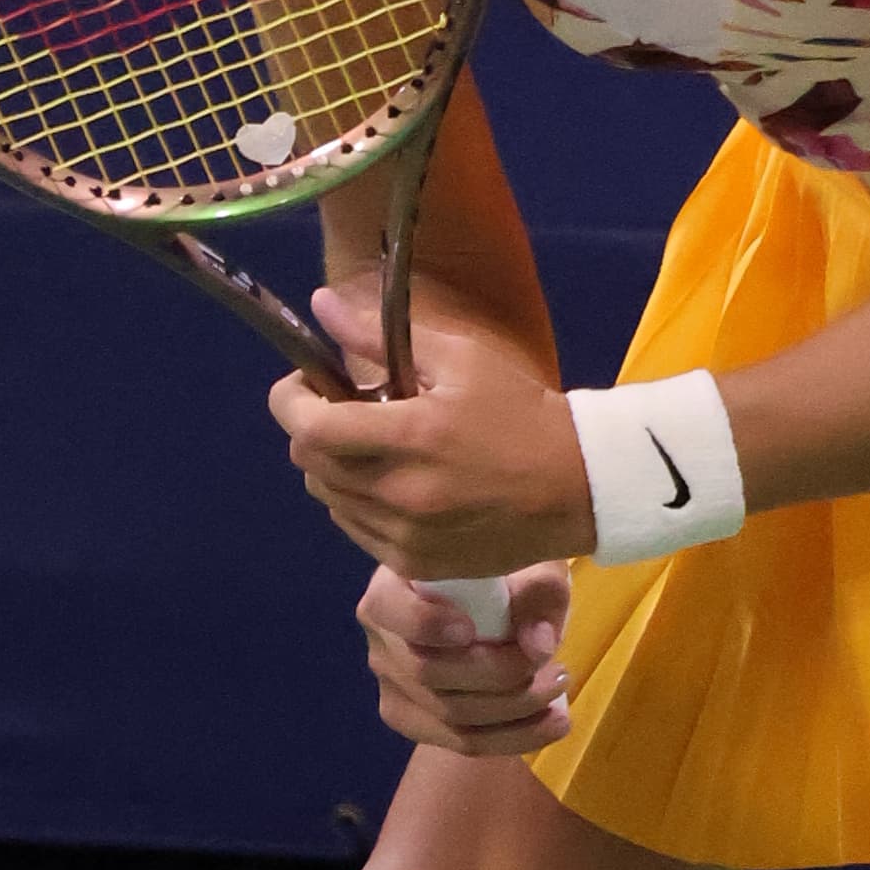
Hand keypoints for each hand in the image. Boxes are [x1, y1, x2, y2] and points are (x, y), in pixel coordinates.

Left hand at [270, 310, 593, 582]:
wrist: (579, 487)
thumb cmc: (520, 412)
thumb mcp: (459, 358)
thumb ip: (380, 335)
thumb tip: (319, 305)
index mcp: (412, 436)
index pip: (310, 428)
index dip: (290, 401)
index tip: (303, 383)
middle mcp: (402, 494)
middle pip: (310, 465)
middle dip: (314, 430)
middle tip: (345, 410)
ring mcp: (407, 537)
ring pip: (330, 500)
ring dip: (336, 468)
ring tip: (377, 448)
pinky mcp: (416, 565)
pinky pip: (356, 531)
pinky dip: (360, 504)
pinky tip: (395, 484)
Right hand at [360, 560, 574, 755]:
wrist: (505, 607)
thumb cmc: (512, 574)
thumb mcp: (532, 566)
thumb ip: (538, 595)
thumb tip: (538, 644)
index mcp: (391, 584)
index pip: (387, 609)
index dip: (424, 624)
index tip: (469, 629)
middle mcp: (382, 637)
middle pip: (427, 672)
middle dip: (498, 675)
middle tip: (557, 665)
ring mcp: (393, 685)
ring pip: (449, 714)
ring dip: (516, 708)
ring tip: (563, 687)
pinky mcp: (417, 721)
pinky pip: (462, 741)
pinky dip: (514, 737)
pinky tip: (556, 722)